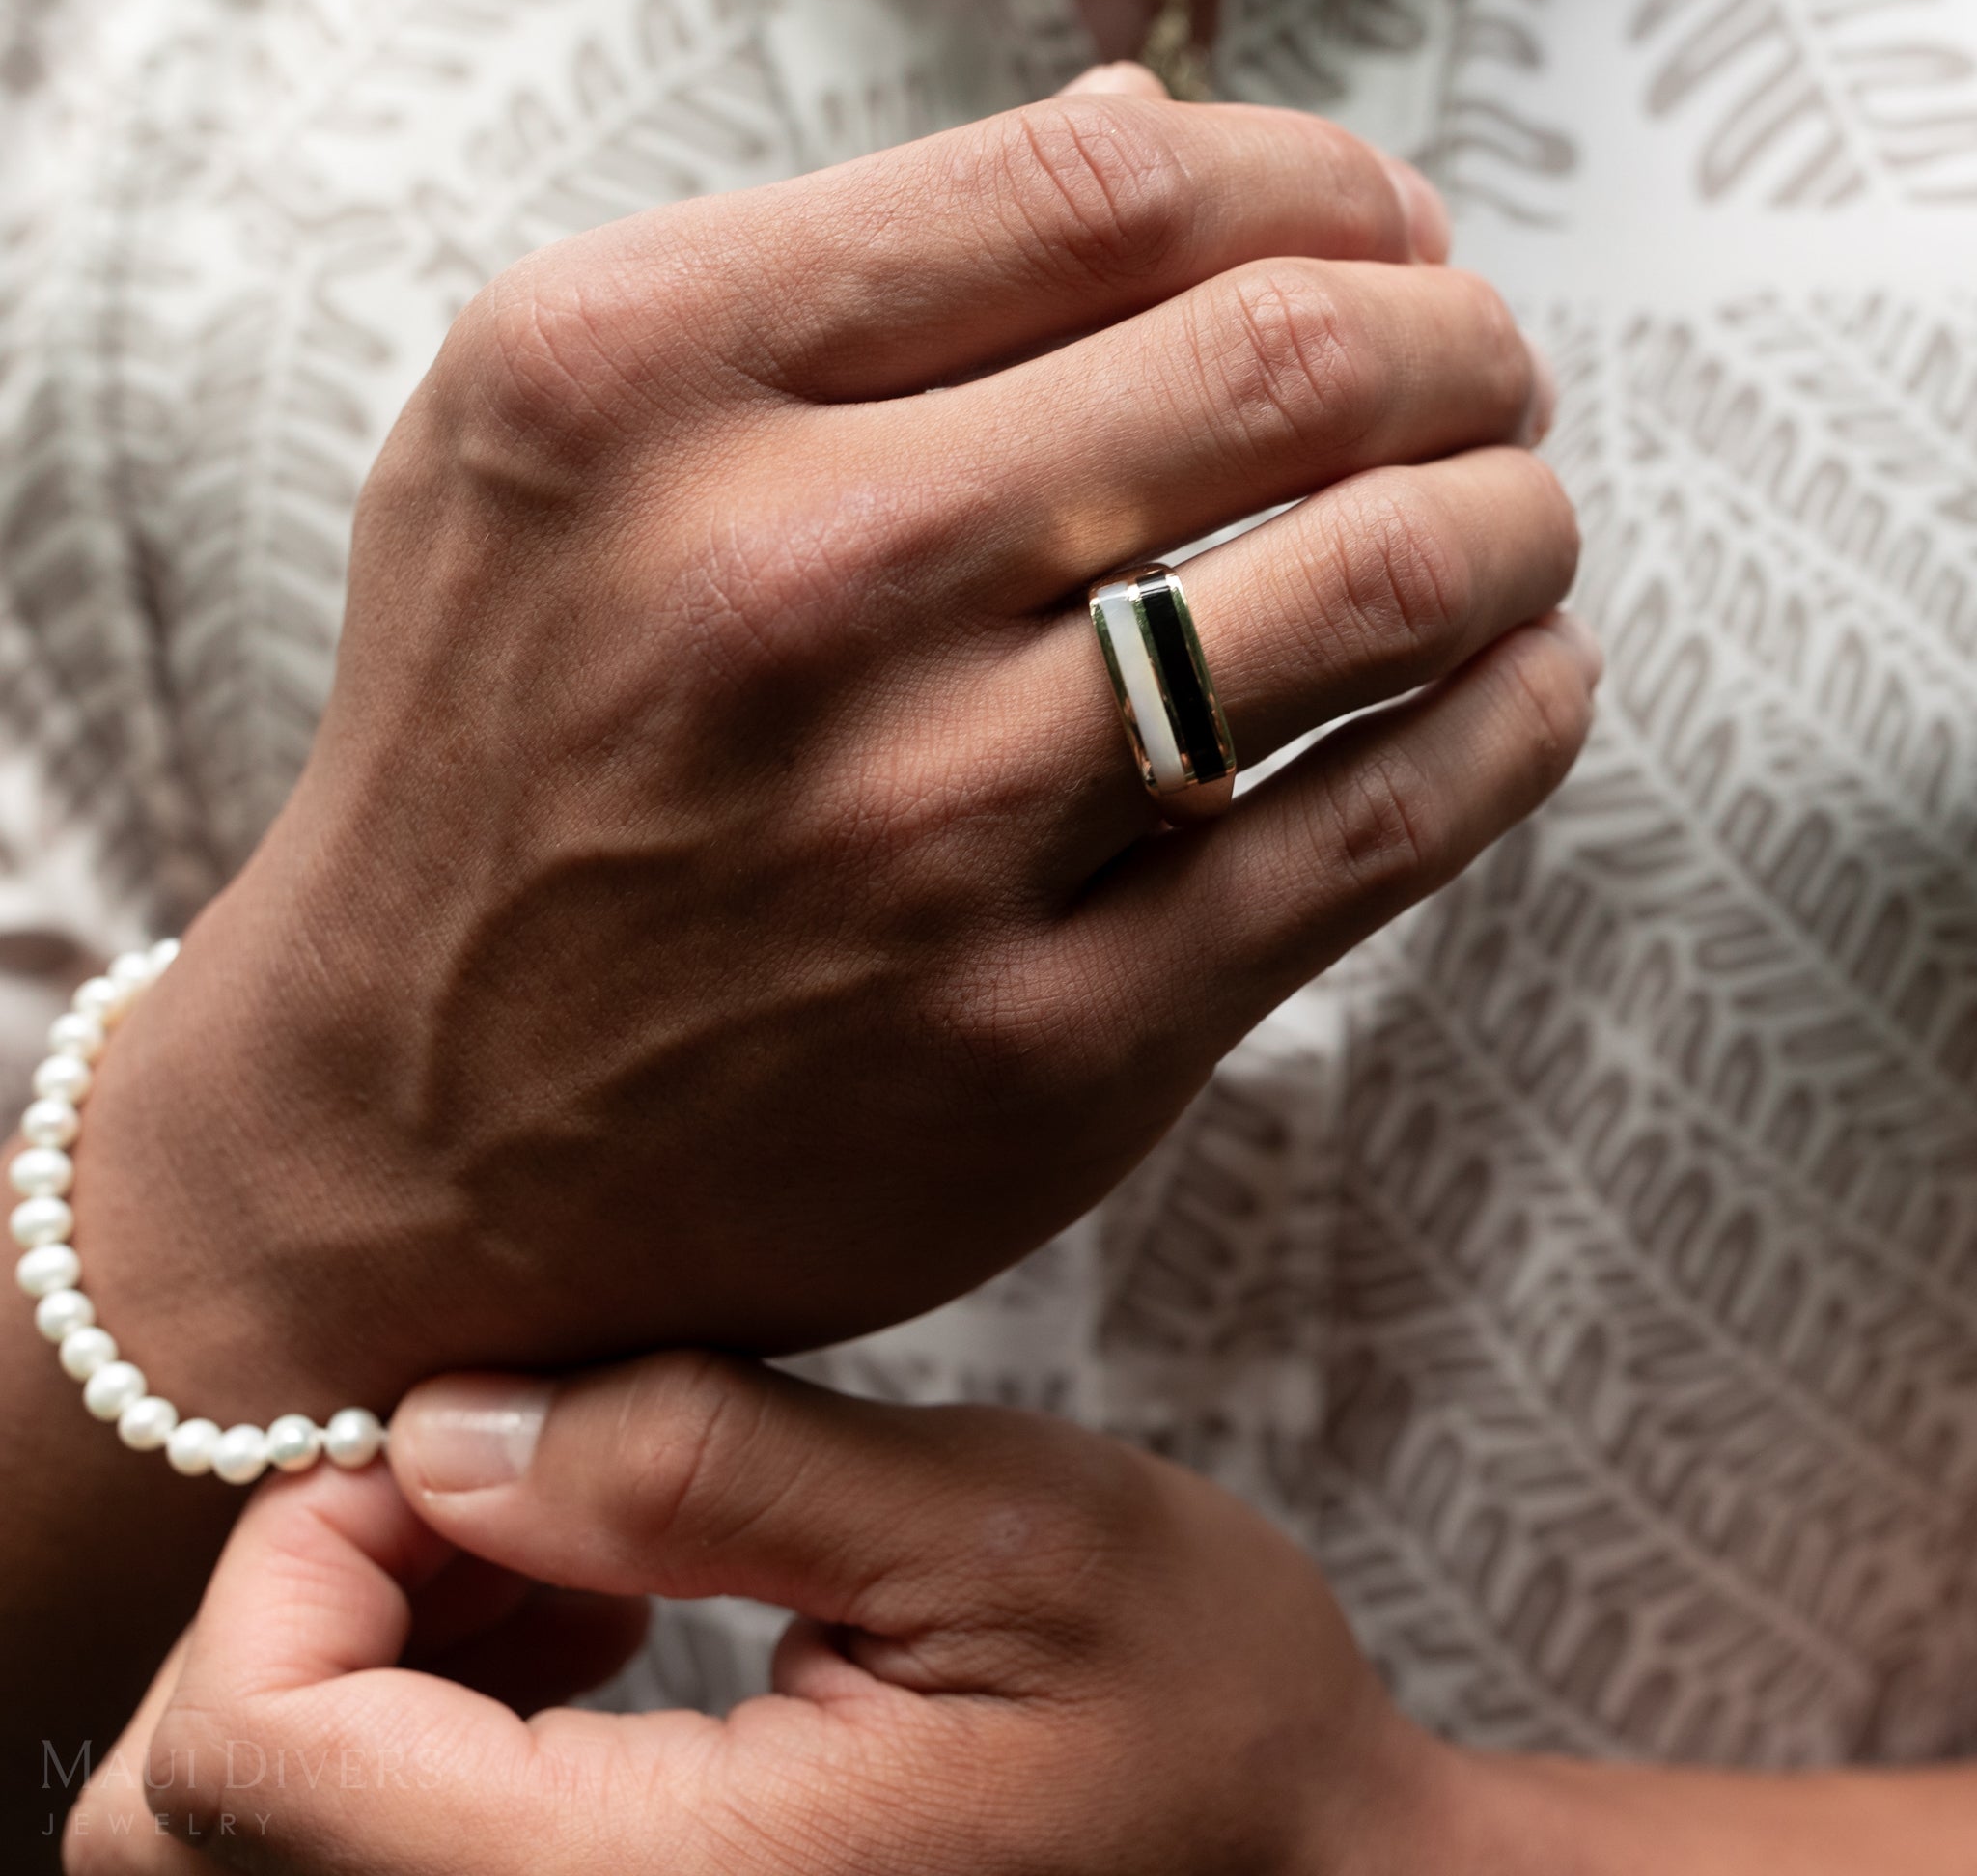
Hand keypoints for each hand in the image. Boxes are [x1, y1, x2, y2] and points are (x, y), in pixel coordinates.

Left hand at [66, 1352, 1456, 1874]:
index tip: (468, 1438)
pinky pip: (381, 1874)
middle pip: (195, 1839)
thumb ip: (710, 1465)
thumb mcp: (1001, 1531)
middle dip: (309, 1603)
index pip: (256, 1769)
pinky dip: (422, 1727)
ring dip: (363, 1656)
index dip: (298, 1550)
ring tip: (574, 1547)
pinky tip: (592, 1628)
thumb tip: (442, 1428)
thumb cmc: (1201, 1714)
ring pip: (261, 1858)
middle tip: (512, 1484)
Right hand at [75, 89, 1589, 1407]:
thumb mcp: (538, 450)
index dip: (1310, 179)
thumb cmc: (493, 767)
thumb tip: (1152, 132)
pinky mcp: (1047, 1040)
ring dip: (1511, 517)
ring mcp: (926, 834)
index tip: (1375, 228)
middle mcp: (784, 591)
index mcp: (640, 390)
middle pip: (1279, 360)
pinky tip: (1523, 683)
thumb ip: (817, 274)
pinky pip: (1377, 832)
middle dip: (1455, 338)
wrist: (409, 1132)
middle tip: (1483, 368)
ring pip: (1370, 585)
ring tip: (1518, 515)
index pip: (1100, 181)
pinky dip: (1510, 726)